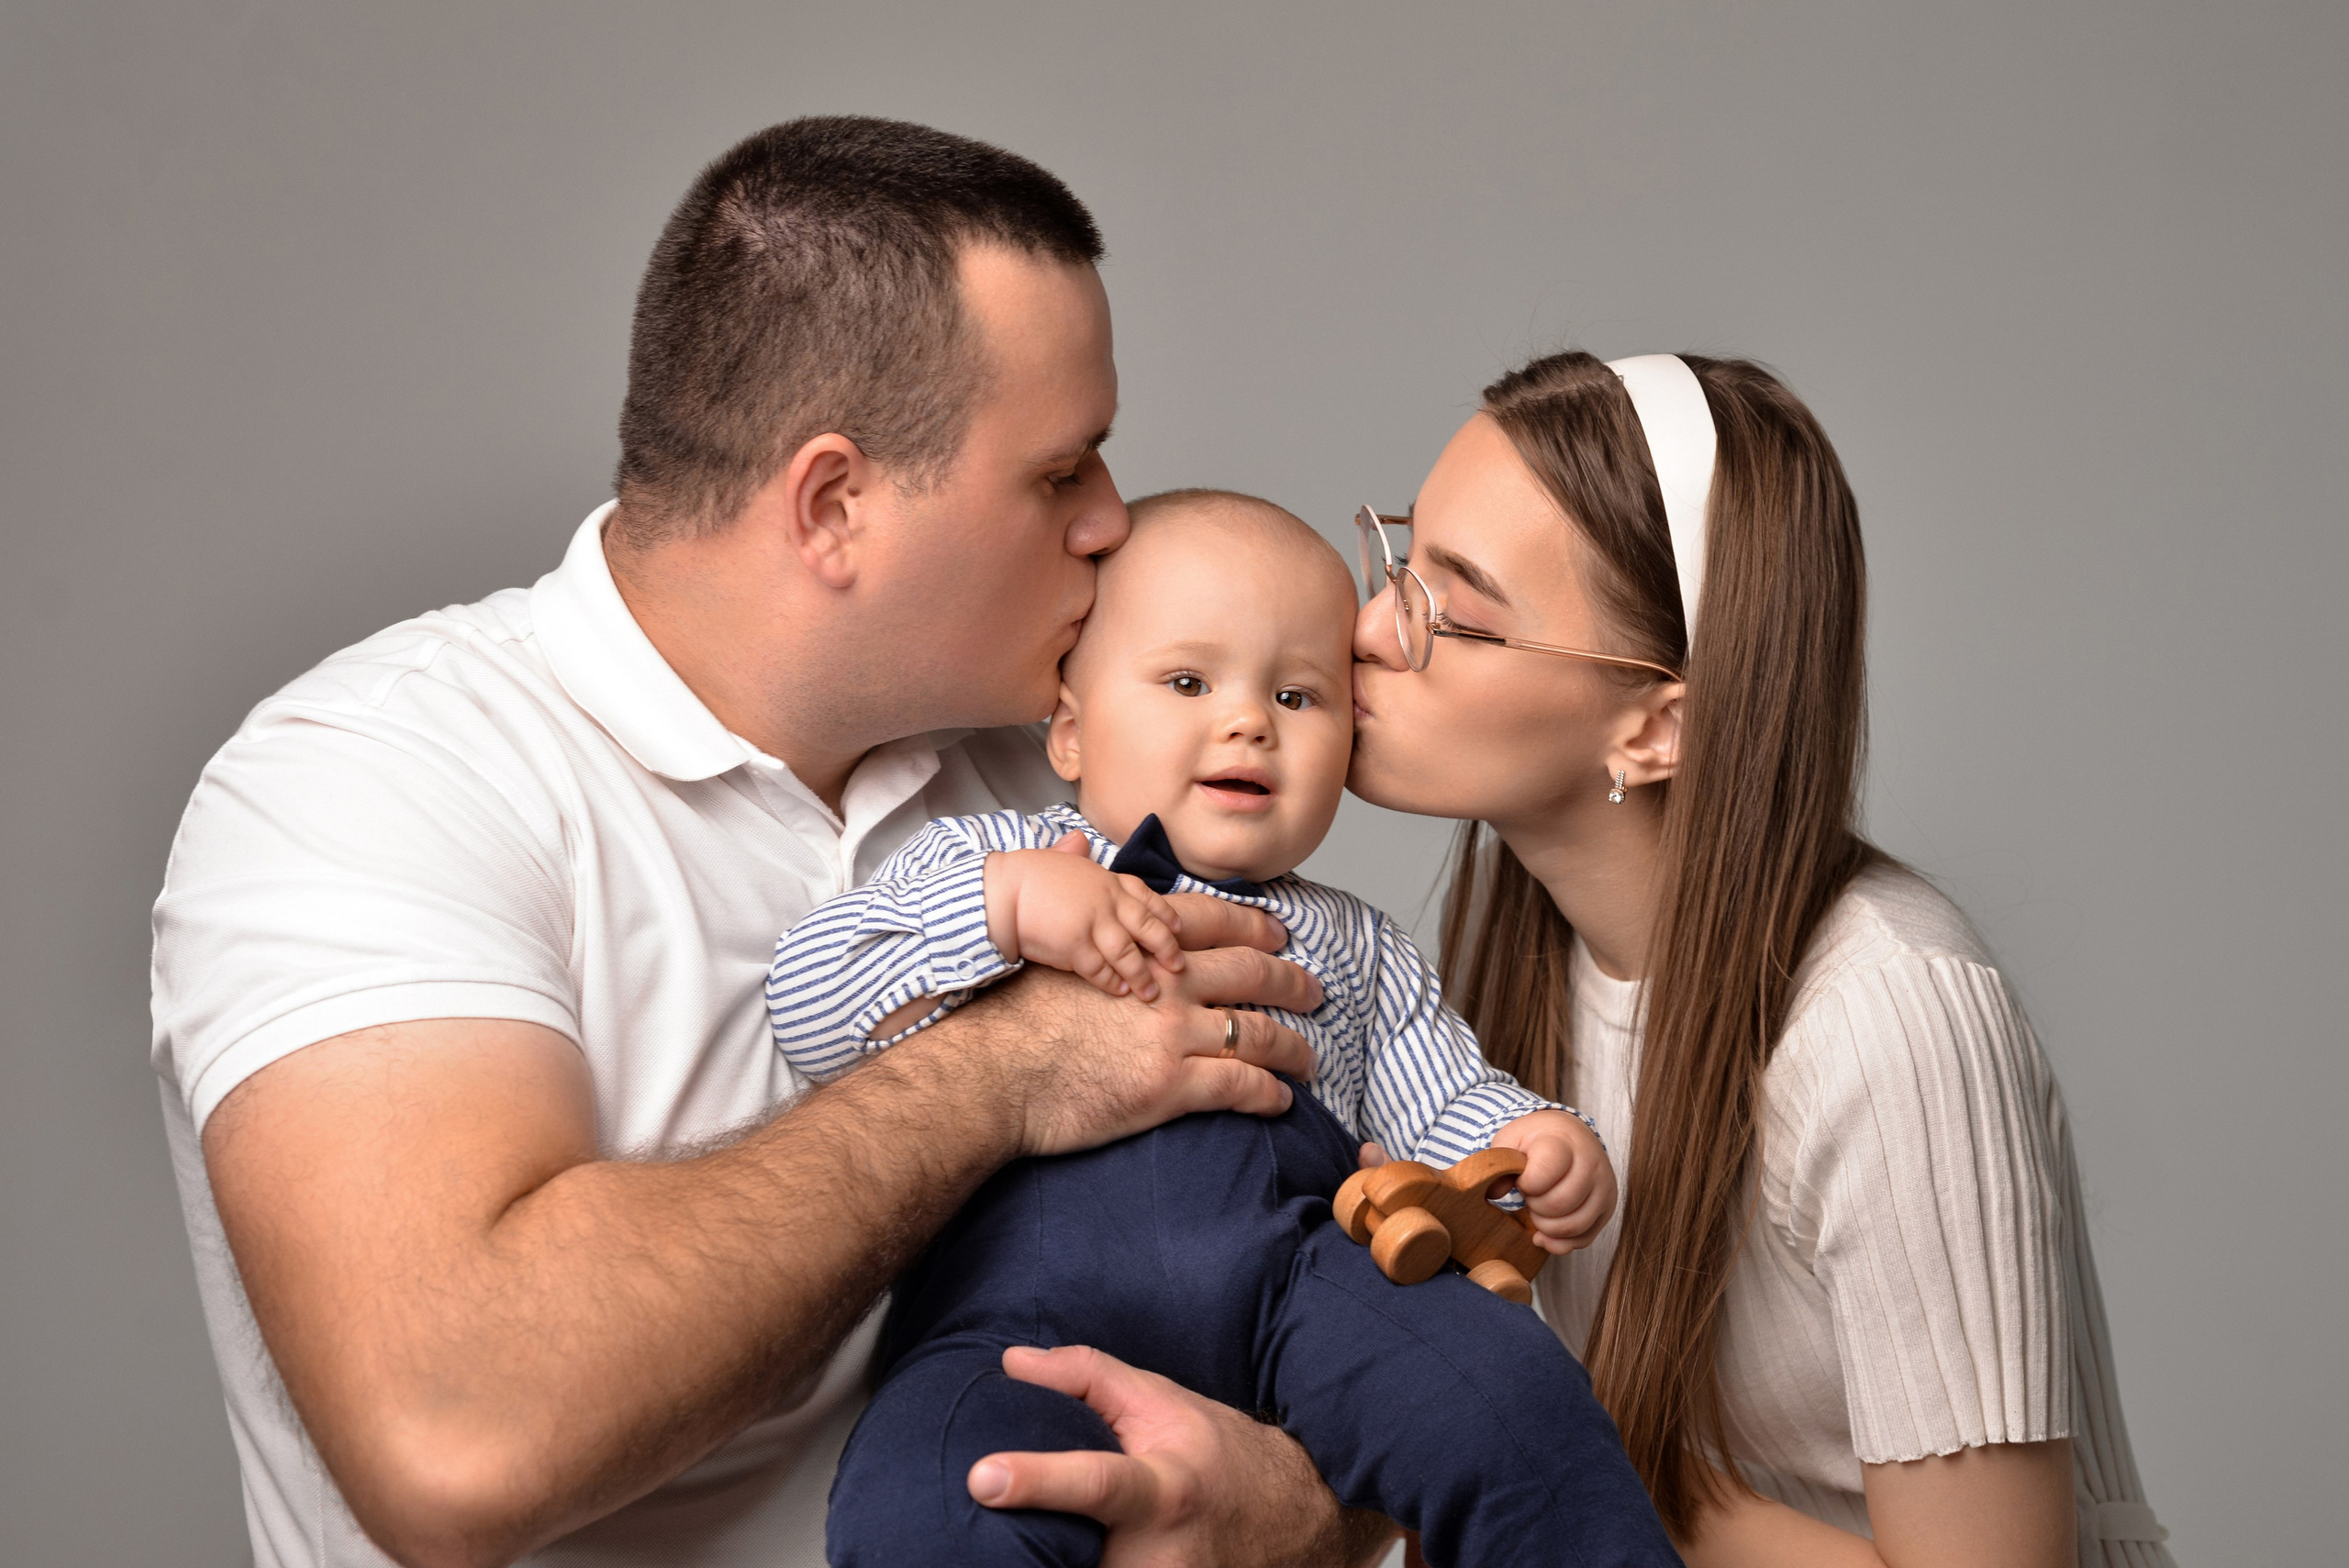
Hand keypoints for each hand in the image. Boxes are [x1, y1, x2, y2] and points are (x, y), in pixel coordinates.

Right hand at [967, 893, 1324, 1157]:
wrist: (992, 1072)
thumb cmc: (1011, 1016)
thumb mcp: (1047, 939)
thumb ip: (1070, 890)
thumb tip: (1073, 842)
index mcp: (1140, 946)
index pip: (1212, 923)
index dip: (1254, 926)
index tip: (1279, 932)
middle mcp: (1168, 985)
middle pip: (1251, 973)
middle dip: (1291, 982)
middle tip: (1313, 991)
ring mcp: (1175, 1035)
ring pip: (1259, 1033)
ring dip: (1292, 1046)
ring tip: (1308, 1057)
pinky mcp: (1173, 1086)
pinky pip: (1241, 1085)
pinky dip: (1270, 1093)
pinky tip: (1281, 1100)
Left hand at [971, 1345, 1393, 1567]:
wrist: (1294, 1523)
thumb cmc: (1217, 1455)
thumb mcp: (1162, 1402)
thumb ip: (1086, 1376)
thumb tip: (1011, 1363)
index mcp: (1162, 1490)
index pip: (1094, 1483)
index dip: (1037, 1481)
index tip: (981, 1478)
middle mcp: (1161, 1557)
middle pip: (1070, 1560)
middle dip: (1029, 1548)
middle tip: (994, 1525)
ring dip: (1052, 1565)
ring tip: (1034, 1545)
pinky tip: (1066, 1557)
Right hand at [985, 833, 1184, 1000]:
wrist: (1001, 893)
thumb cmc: (1024, 874)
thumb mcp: (1055, 856)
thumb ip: (1072, 852)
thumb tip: (1077, 840)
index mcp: (1104, 879)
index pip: (1145, 896)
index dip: (1165, 914)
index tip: (1178, 928)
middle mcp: (1106, 902)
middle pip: (1147, 928)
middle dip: (1166, 948)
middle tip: (1178, 966)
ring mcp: (1093, 925)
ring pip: (1129, 955)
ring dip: (1142, 976)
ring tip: (1151, 992)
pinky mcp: (1076, 948)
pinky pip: (1101, 970)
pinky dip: (1112, 982)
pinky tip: (1120, 991)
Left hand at [1493, 1109, 1616, 1254]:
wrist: (1572, 1136)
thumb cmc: (1539, 1140)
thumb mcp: (1512, 1139)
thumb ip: (1499, 1163)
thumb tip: (1495, 1193)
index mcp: (1565, 1143)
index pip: (1543, 1175)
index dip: (1526, 1183)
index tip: (1523, 1178)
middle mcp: (1592, 1164)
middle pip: (1558, 1205)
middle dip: (1534, 1206)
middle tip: (1531, 1195)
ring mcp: (1604, 1188)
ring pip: (1573, 1226)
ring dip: (1546, 1226)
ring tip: (1539, 1208)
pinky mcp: (1607, 1208)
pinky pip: (1584, 1239)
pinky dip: (1560, 1242)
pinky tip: (1544, 1232)